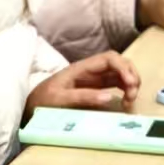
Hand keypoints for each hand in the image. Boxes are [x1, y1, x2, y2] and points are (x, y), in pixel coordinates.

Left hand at [24, 53, 140, 114]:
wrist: (31, 105)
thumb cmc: (43, 100)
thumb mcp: (60, 99)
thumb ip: (83, 96)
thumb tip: (109, 97)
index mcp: (81, 68)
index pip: (109, 59)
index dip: (123, 68)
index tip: (130, 84)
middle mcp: (90, 70)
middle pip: (119, 64)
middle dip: (131, 75)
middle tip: (132, 94)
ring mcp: (93, 79)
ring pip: (119, 74)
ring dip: (130, 84)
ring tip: (129, 100)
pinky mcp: (95, 88)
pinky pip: (115, 84)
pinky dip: (124, 90)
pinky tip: (125, 101)